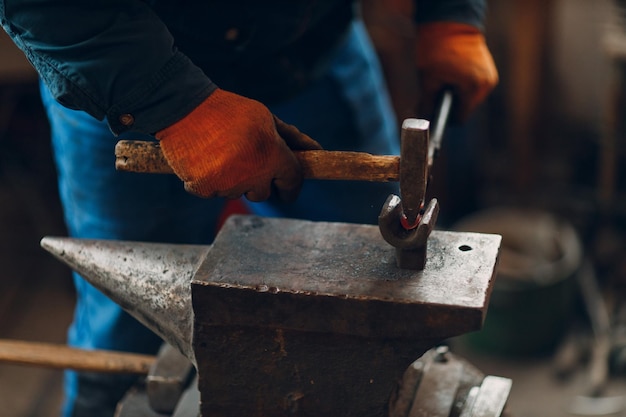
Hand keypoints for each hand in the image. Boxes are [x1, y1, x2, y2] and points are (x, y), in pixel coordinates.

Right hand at [156, 88, 321, 200]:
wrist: (183, 107)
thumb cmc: (229, 111)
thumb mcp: (266, 117)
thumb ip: (291, 138)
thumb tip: (316, 151)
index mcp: (272, 155)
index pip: (292, 181)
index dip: (292, 187)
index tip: (287, 190)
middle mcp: (253, 174)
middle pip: (263, 194)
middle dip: (259, 182)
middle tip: (245, 160)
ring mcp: (227, 184)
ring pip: (237, 193)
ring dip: (233, 180)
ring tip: (221, 153)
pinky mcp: (204, 188)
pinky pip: (213, 192)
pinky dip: (209, 180)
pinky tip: (205, 159)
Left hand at [416, 22, 497, 120]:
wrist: (449, 23)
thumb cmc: (437, 49)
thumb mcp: (428, 80)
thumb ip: (427, 103)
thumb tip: (424, 119)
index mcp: (474, 87)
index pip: (461, 117)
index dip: (445, 119)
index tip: (434, 115)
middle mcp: (487, 83)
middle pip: (466, 108)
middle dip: (450, 105)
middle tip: (435, 95)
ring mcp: (490, 76)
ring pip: (470, 97)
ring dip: (457, 95)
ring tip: (443, 83)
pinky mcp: (489, 69)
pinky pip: (474, 86)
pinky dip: (463, 85)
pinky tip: (452, 77)